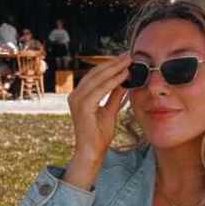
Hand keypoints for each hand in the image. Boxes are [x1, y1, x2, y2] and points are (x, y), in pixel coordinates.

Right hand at [63, 54, 130, 188]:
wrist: (92, 151)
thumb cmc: (99, 134)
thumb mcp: (110, 110)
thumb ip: (115, 96)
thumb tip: (124, 82)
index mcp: (80, 95)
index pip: (96, 75)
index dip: (111, 65)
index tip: (125, 58)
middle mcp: (75, 95)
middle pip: (96, 73)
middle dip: (113, 63)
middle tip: (129, 54)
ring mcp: (77, 100)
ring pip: (97, 78)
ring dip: (115, 68)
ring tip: (129, 61)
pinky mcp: (83, 106)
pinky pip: (100, 89)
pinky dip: (113, 81)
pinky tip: (125, 75)